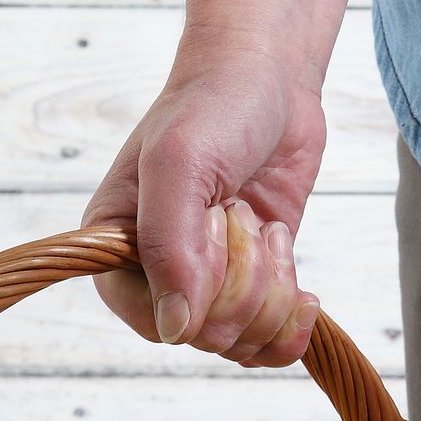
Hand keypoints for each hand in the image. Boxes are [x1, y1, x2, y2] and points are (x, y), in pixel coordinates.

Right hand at [85, 37, 321, 366]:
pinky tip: (304, 292)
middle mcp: (156, 272)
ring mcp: (209, 279)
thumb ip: (170, 247)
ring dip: (272, 291)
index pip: (154, 322)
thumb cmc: (212, 106)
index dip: (201, 292)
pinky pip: (269, 341)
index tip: (217, 224)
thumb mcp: (180, 164)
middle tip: (244, 214)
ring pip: (241, 341)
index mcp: (117, 248)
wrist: (268, 78)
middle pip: (206, 334)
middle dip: (245, 282)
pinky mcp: (255, 280)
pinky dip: (293, 323)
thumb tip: (177, 329)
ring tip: (266, 229)